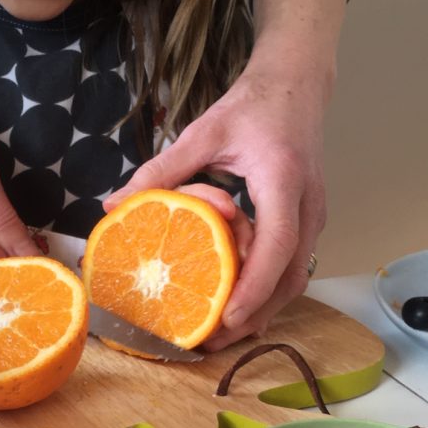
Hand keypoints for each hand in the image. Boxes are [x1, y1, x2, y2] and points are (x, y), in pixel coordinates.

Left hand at [104, 66, 327, 350]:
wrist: (297, 85)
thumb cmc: (252, 106)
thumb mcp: (203, 132)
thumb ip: (160, 170)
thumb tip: (114, 205)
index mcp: (282, 179)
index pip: (277, 243)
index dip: (254, 285)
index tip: (228, 316)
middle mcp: (307, 204)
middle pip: (290, 276)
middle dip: (255, 315)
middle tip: (212, 342)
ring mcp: (314, 216)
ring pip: (295, 279)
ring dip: (262, 311)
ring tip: (221, 337)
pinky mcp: (309, 224)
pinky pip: (293, 269)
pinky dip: (268, 294)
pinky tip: (238, 310)